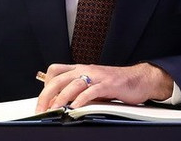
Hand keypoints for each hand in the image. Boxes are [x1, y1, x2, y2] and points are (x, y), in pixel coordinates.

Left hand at [34, 63, 172, 111]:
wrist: (139, 79)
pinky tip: (74, 108)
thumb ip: (78, 89)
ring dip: (61, 98)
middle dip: (46, 95)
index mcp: (81, 69)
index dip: (45, 85)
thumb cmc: (116, 83)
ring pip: (72, 84)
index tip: (42, 100)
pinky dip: (80, 100)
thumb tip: (61, 101)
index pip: (55, 71)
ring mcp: (97, 76)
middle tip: (41, 109)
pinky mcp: (108, 84)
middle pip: (59, 79)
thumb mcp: (92, 83)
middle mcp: (86, 70)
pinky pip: (91, 91)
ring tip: (54, 110)